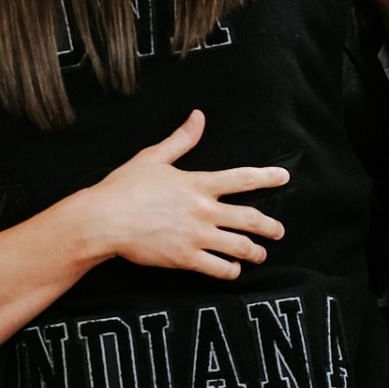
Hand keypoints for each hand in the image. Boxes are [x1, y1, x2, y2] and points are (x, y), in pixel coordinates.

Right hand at [74, 110, 287, 280]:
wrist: (104, 219)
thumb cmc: (124, 187)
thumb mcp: (152, 157)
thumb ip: (180, 139)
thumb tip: (198, 117)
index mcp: (198, 183)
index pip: (242, 179)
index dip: (267, 177)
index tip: (284, 177)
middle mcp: (203, 210)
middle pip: (251, 219)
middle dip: (270, 227)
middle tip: (279, 231)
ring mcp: (197, 236)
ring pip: (240, 247)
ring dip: (255, 252)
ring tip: (260, 254)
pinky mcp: (186, 258)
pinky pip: (219, 268)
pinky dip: (231, 270)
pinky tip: (233, 269)